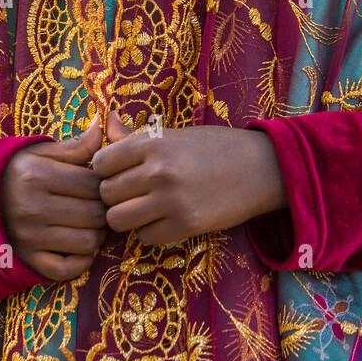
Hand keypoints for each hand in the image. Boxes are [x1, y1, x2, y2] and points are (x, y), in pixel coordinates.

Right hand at [0, 117, 107, 280]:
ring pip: (88, 242)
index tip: (101, 183)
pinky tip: (78, 245)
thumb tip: (102, 124)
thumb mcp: (38, 152)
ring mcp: (30, 238)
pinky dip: (80, 261)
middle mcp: (33, 209)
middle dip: (104, 209)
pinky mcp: (28, 260)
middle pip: (95, 215)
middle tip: (99, 204)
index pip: (93, 184)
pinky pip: (67, 269)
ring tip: (89, 223)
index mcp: (37, 176)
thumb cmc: (13, 172)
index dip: (105, 184)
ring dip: (97, 234)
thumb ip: (74, 146)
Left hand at [91, 110, 286, 245]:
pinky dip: (150, 231)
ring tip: (143, 208)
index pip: (100, 163)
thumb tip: (106, 123)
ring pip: (118, 220)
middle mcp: (159, 171)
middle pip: (106, 194)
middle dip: (114, 196)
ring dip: (127, 217)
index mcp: (153, 143)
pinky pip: (145, 237)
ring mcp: (171, 200)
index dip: (105, 170)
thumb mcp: (174, 134)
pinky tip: (164, 219)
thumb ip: (136, 137)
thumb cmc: (215, 147)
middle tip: (132, 193)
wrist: (261, 168)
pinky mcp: (186, 225)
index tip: (119, 173)